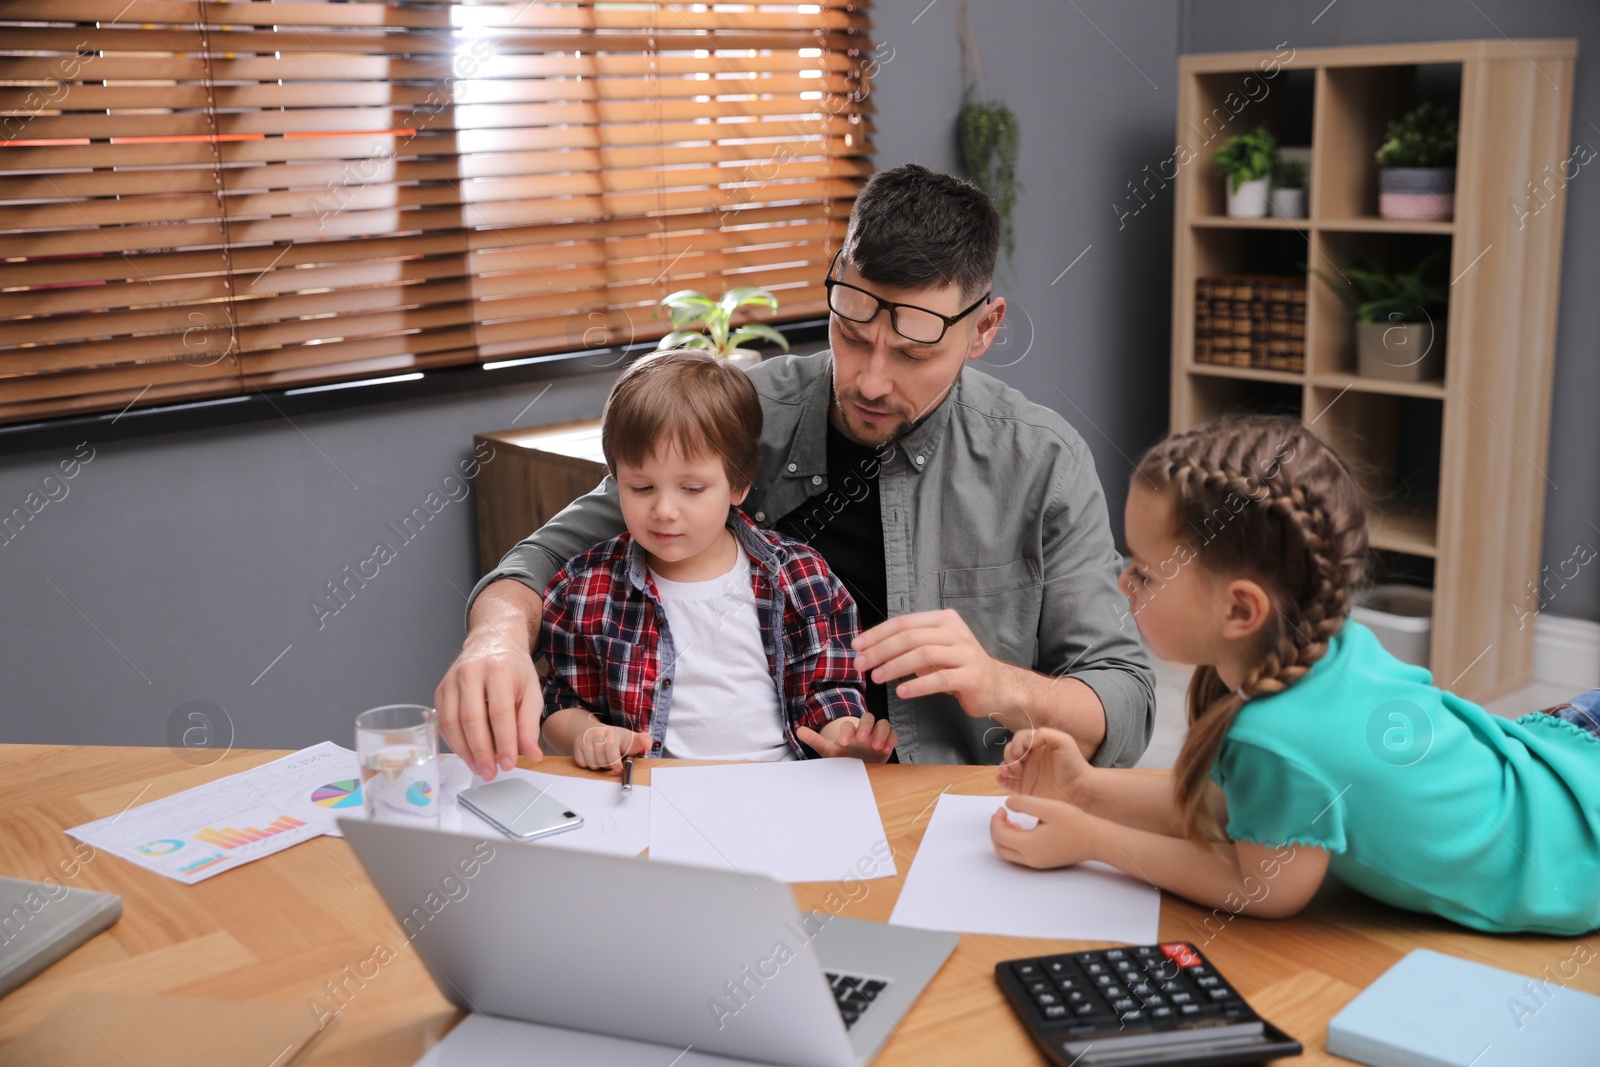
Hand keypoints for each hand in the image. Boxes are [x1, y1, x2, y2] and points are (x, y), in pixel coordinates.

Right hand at [436, 628, 542, 780]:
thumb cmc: (513, 668)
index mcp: (499, 670)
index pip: (500, 713)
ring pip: (452, 723)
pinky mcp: (440, 689)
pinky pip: (443, 721)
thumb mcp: (531, 690)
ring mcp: (451, 680)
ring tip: (479, 768)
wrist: (492, 641)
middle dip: (481, 752)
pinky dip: (454, 742)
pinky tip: (466, 754)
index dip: (504, 742)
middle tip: (490, 773)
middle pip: (472, 720)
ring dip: (465, 751)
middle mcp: (471, 673)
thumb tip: (531, 754)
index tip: (508, 764)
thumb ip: (530, 723)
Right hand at [573, 722, 651, 772]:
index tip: (618, 769)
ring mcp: (586, 738)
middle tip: (611, 760)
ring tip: (602, 758)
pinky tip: (592, 757)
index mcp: (613, 733)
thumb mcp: (631, 739)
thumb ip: (642, 741)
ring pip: (591, 764)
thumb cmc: (616, 739)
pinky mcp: (577, 744)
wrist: (595, 731)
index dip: (615, 762)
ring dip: (598, 766)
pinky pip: (581, 763)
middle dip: (607, 765)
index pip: (610, 748)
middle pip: (601, 761)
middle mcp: (598, 734)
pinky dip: (587, 764)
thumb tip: (648, 743)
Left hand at [799, 711, 897, 761]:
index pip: (849, 724)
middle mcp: (864, 730)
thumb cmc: (843, 758)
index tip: (843, 743)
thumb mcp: (828, 751)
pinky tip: (886, 750)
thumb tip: (798, 730)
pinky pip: (893, 735)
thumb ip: (815, 740)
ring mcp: (876, 735)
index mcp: (849, 731)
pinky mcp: (887, 742)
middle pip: (868, 718)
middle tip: (862, 739)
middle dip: (866, 727)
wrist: (858, 770)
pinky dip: (891, 740)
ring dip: (881, 733)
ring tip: (876, 746)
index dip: (846, 731)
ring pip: (883, 723)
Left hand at [853, 610, 1012, 716]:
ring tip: (877, 677)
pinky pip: (940, 679)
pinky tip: (901, 691)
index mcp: (944, 620)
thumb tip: (869, 650)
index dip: (878, 633)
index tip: (857, 645)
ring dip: (895, 666)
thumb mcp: (934, 649)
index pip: (905, 623)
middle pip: (911, 638)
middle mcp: (956, 632)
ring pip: (923, 656)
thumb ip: (909, 645)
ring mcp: (966, 653)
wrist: (996, 686)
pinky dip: (918, 685)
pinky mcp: (971, 676)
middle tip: (861, 664)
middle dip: (881, 650)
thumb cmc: (957, 667)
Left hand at [990, 795, 1098, 869]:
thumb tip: (1007, 804)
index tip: (1002, 808)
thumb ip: (1024, 804)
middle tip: (1000, 815)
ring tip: (1011, 821)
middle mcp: (1030, 858)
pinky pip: (1020, 856)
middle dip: (996, 830)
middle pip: (1000, 848)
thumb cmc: (1075, 823)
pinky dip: (1015, 844)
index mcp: (1029, 845)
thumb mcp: (1048, 807)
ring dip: (1004, 838)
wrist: (1096, 840)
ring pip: (1009, 854)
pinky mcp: (1044, 862)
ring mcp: (1037, 863)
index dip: (996, 820)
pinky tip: (1023, 829)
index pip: (1000, 834)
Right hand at [997, 728, 1095, 805]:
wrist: (1081, 790)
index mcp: (1038, 746)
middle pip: (1011, 752)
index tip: (1020, 752)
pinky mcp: (1026, 789)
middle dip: (1008, 755)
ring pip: (1007, 767)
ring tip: (1007, 771)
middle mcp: (1031, 758)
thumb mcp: (1064, 741)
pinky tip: (1001, 779)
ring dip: (1003, 766)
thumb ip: (1045, 734)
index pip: (1020, 739)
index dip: (1017, 743)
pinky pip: (1009, 783)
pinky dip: (1001, 780)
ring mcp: (1027, 774)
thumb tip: (1028, 741)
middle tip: (1015, 764)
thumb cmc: (1074, 764)